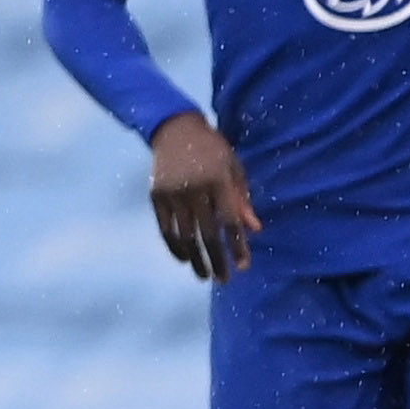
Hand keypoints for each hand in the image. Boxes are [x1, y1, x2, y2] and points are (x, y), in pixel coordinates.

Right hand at [145, 112, 258, 280]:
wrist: (174, 128)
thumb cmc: (212, 149)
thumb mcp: (233, 169)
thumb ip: (242, 200)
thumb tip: (254, 230)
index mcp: (218, 181)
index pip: (231, 222)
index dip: (238, 247)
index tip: (244, 266)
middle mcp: (194, 189)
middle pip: (208, 234)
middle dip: (218, 260)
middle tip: (224, 279)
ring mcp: (172, 193)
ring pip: (185, 236)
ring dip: (196, 259)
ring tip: (204, 275)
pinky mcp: (156, 196)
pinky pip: (165, 228)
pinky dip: (174, 246)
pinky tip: (184, 258)